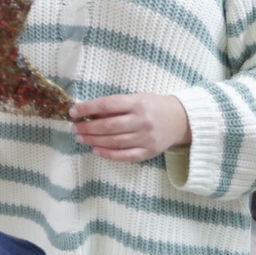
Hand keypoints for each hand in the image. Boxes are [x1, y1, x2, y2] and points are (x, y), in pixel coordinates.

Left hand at [69, 93, 191, 162]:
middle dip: (88, 128)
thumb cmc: (153, 106)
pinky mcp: (149, 152)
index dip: (88, 108)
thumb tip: (88, 114)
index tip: (73, 112)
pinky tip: (96, 150)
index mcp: (138, 103)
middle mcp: (143, 121)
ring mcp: (147, 138)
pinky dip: (108, 154)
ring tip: (81, 138)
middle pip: (109, 126)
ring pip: (115, 142)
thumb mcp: (136, 99)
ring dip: (94, 141)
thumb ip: (115, 106)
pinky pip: (126, 156)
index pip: (107, 105)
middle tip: (75, 129)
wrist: (182, 119)